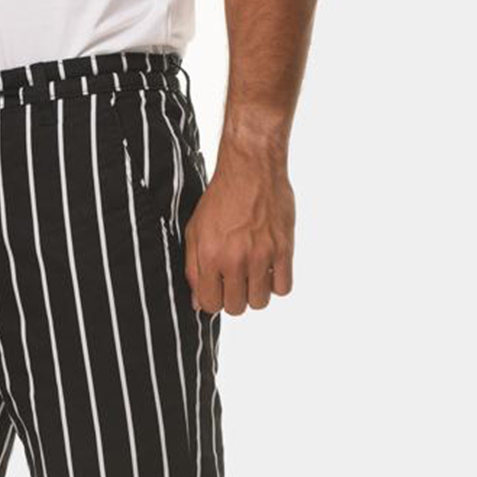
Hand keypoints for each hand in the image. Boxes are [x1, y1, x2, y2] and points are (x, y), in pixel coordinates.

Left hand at [185, 139, 295, 316]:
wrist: (251, 168)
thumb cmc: (221, 197)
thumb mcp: (195, 230)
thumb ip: (193, 268)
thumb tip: (198, 302)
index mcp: (210, 256)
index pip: (210, 305)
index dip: (213, 300)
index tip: (218, 289)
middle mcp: (235, 259)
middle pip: (235, 307)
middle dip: (234, 298)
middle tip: (236, 281)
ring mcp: (261, 256)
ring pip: (259, 303)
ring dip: (256, 293)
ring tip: (253, 275)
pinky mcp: (283, 249)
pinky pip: (283, 288)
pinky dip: (277, 284)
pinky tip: (270, 269)